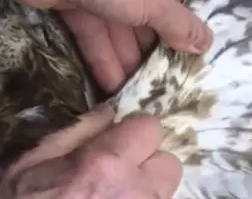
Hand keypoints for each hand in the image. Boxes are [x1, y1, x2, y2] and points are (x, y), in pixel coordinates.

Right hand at [0, 105, 181, 198]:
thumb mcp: (30, 162)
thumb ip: (75, 131)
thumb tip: (108, 112)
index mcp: (106, 164)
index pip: (152, 128)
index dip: (135, 132)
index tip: (119, 140)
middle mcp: (134, 191)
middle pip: (169, 163)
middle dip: (149, 163)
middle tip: (121, 171)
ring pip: (165, 190)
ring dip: (147, 187)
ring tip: (115, 192)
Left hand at [7, 0, 212, 91]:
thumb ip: (181, 26)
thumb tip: (207, 44)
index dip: (184, 15)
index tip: (187, 47)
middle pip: (150, 5)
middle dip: (154, 43)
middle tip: (164, 76)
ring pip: (121, 18)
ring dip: (128, 54)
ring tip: (140, 89)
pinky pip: (95, 23)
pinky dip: (102, 51)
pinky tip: (112, 82)